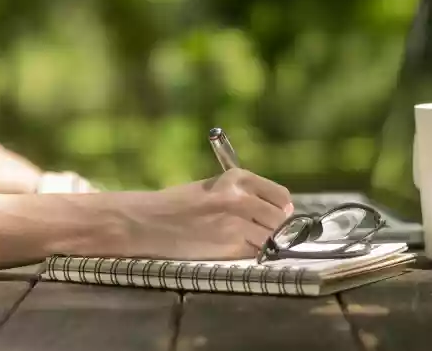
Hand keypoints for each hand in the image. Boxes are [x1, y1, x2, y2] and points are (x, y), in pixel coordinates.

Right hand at [114, 169, 293, 260]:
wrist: (149, 221)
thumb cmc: (180, 202)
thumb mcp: (215, 186)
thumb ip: (244, 194)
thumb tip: (280, 210)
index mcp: (238, 178)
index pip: (280, 195)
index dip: (282, 209)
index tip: (280, 215)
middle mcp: (241, 198)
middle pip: (279, 219)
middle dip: (277, 228)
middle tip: (264, 232)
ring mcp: (236, 223)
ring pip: (270, 238)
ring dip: (265, 242)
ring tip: (249, 240)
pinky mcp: (228, 246)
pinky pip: (253, 252)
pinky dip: (250, 253)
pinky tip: (236, 248)